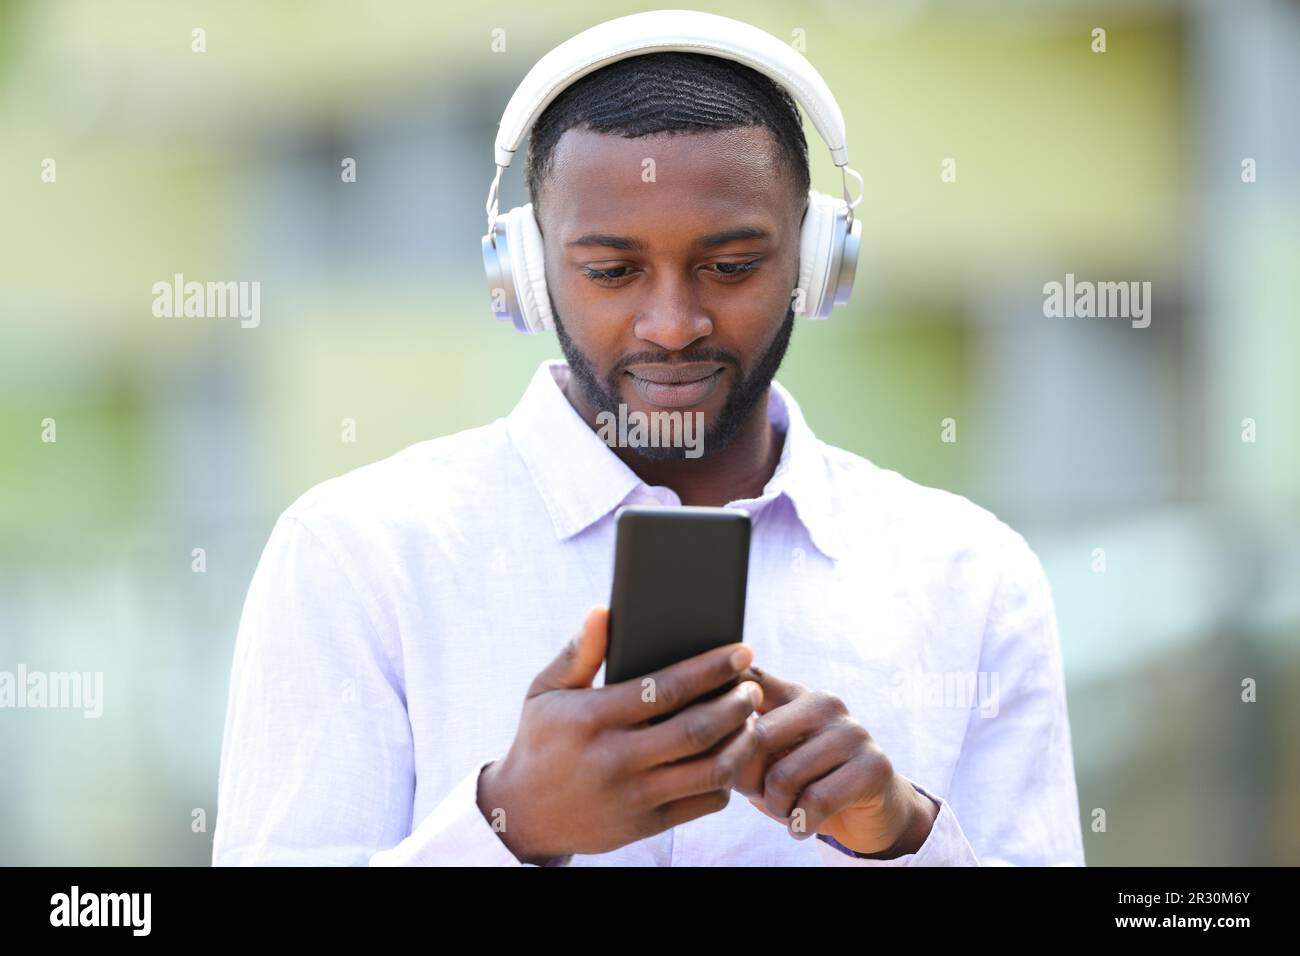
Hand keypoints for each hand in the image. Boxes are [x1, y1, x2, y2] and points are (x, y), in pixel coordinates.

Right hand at [476, 606, 764, 863]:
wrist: (523, 814)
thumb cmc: (541, 741)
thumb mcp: (546, 692)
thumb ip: (579, 653)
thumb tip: (604, 611)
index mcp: (591, 718)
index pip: (665, 689)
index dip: (710, 669)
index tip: (740, 651)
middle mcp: (614, 759)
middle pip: (697, 730)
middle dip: (736, 704)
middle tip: (751, 687)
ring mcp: (633, 796)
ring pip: (710, 771)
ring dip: (741, 743)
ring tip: (750, 721)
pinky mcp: (646, 825)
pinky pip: (704, 803)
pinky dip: (727, 779)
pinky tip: (731, 756)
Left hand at [732, 666, 938, 856]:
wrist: (869, 811)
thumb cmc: (806, 782)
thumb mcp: (771, 756)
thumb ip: (742, 737)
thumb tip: (709, 734)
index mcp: (795, 693)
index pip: (747, 686)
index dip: (724, 713)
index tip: (714, 740)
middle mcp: (825, 703)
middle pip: (757, 738)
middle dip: (748, 780)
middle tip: (760, 797)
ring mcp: (853, 731)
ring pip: (784, 776)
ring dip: (777, 807)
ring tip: (786, 811)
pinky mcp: (873, 765)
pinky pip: (816, 800)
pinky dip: (802, 823)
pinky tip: (803, 826)